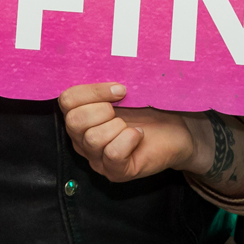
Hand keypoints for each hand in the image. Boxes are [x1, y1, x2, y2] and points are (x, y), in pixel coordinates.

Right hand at [59, 83, 201, 181]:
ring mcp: (97, 159)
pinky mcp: (115, 172)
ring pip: (93, 139)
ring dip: (118, 126)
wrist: (176, 130)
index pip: (67, 100)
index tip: (120, 90)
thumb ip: (106, 85)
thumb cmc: (148, 110)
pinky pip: (113, 154)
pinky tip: (139, 135)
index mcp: (80, 116)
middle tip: (122, 111)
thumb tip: (102, 70)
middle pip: (74, 122)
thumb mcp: (125, 92)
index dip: (92, 91)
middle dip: (103, 110)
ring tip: (130, 126)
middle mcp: (82, 140)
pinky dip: (129, 139)